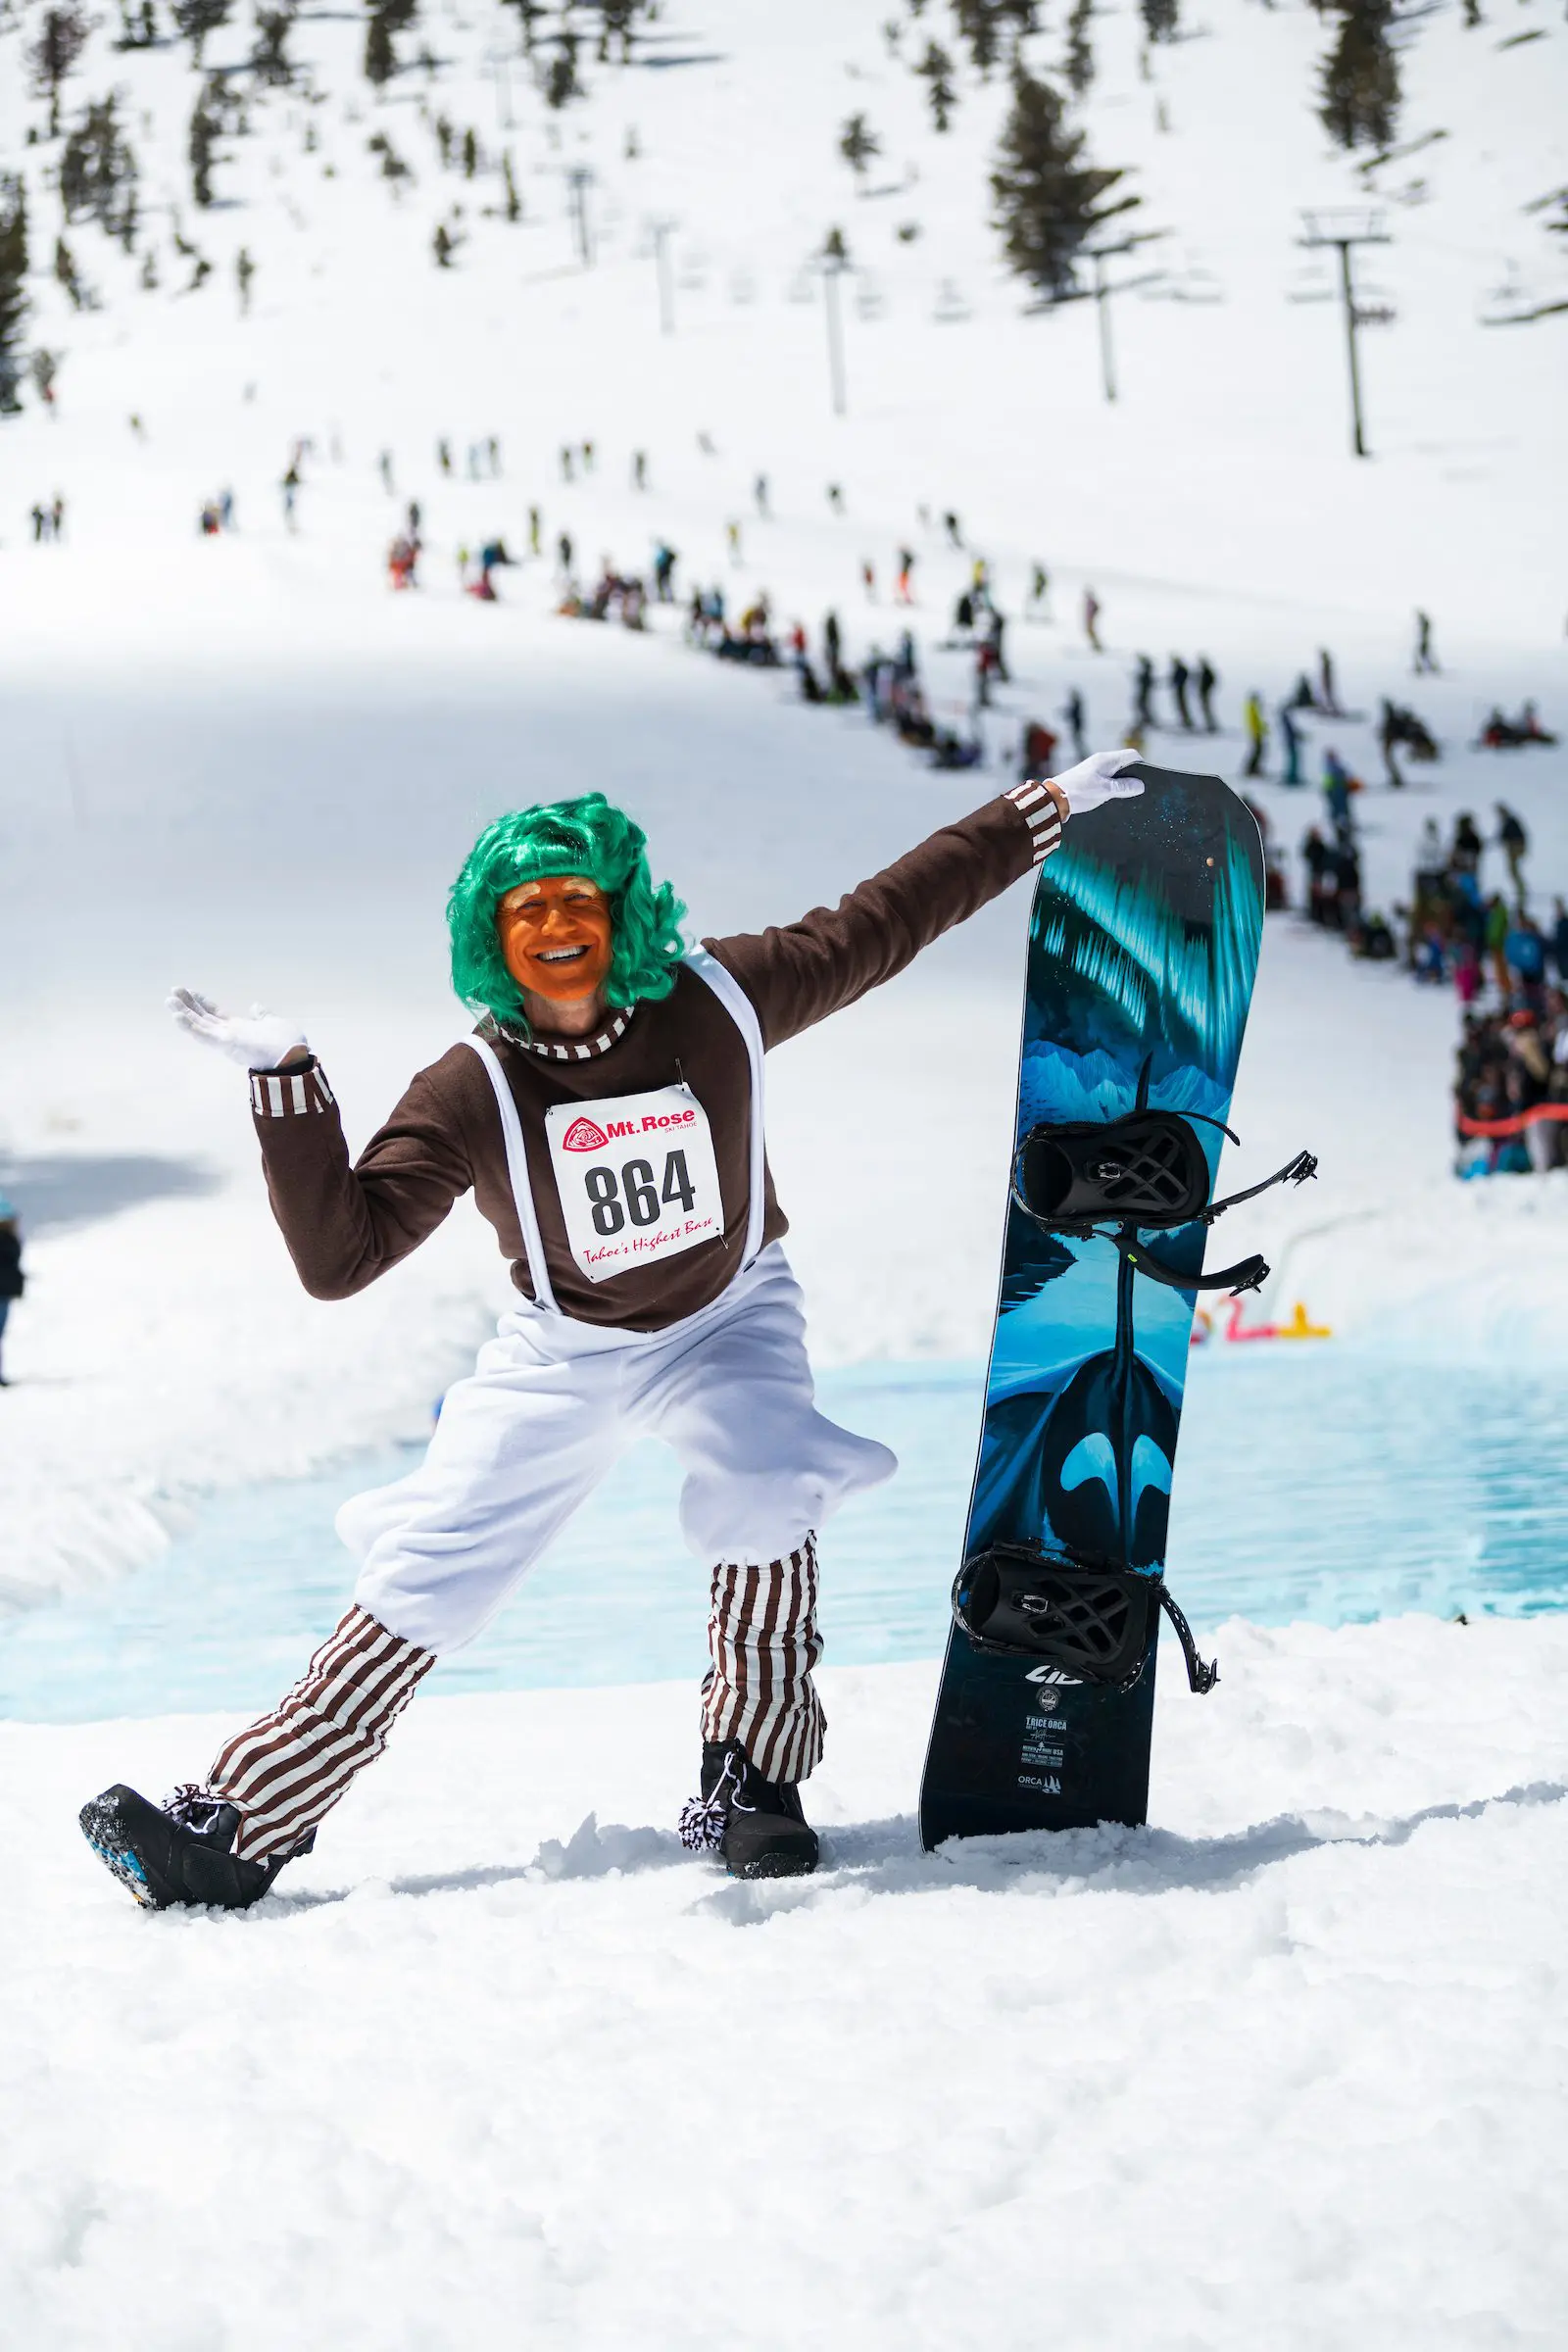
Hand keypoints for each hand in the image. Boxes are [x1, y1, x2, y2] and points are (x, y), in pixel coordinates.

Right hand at [168, 988, 309, 1071]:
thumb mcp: (273, 1023)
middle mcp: (229, 1034)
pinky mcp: (225, 1044)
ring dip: (184, 1013)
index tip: (191, 992)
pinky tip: (176, 1016)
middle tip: (173, 991)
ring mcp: (225, 1040)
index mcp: (239, 1028)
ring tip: (169, 1000)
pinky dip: (190, 1026)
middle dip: (189, 1005)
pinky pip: (204, 1035)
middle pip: (204, 1017)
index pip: (216, 1013)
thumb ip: (262, 1016)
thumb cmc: (286, 1043)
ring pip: (200, 1025)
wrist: (292, 1057)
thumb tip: (254, 1006)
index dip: (203, 1003)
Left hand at [1049, 748, 1144, 817]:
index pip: (1131, 755)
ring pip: (1116, 773)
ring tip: (1126, 796)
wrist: (1053, 799)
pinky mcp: (1089, 779)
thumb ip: (1124, 787)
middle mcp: (1101, 762)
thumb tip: (1140, 785)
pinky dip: (1113, 787)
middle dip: (1132, 776)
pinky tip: (1112, 798)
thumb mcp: (1104, 791)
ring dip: (1122, 784)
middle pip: (1124, 764)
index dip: (1141, 766)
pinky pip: (1107, 780)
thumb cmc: (1078, 792)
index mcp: (1106, 759)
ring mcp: (1095, 770)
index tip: (1145, 780)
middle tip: (1137, 791)